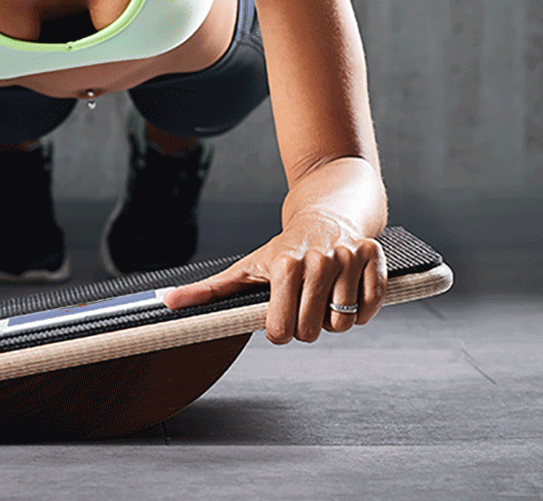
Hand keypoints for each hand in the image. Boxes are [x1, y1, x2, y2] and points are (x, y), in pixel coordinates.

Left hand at [164, 212, 386, 343]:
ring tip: (325, 297)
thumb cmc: (284, 247)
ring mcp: (349, 258)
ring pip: (345, 323)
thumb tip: (167, 304)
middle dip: (307, 327)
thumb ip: (208, 290)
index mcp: (285, 264)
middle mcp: (319, 260)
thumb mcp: (246, 267)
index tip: (280, 319)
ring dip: (336, 319)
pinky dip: (364, 310)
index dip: (280, 331)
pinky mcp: (375, 257)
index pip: (282, 330)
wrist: (327, 211)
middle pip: (313, 331)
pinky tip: (349, 293)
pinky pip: (373, 306)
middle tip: (304, 305)